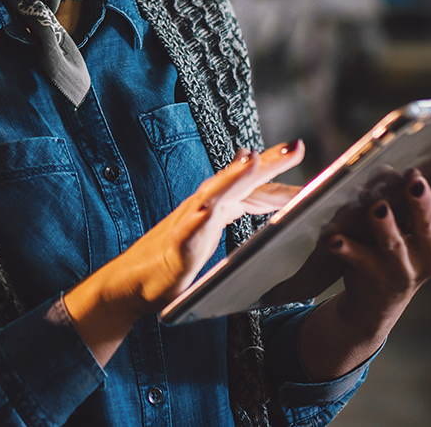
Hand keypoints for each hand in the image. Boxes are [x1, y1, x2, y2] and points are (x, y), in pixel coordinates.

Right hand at [63, 141, 305, 363]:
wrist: (132, 283)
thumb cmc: (173, 259)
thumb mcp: (210, 231)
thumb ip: (232, 209)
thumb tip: (259, 198)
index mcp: (215, 204)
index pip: (249, 183)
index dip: (273, 167)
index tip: (298, 149)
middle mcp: (202, 206)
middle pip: (237, 180)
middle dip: (266, 162)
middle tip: (296, 147)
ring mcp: (187, 222)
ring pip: (214, 194)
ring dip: (233, 177)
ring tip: (252, 160)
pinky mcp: (176, 244)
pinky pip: (189, 229)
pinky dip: (199, 218)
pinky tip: (209, 211)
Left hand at [326, 149, 430, 329]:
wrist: (375, 302)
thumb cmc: (402, 247)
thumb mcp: (419, 223)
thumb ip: (424, 194)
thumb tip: (427, 158)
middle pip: (429, 226)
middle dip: (422, 202)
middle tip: (415, 178)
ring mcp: (403, 270)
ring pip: (395, 245)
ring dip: (386, 226)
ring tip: (377, 208)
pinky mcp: (374, 278)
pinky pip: (358, 261)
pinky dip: (347, 249)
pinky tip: (334, 239)